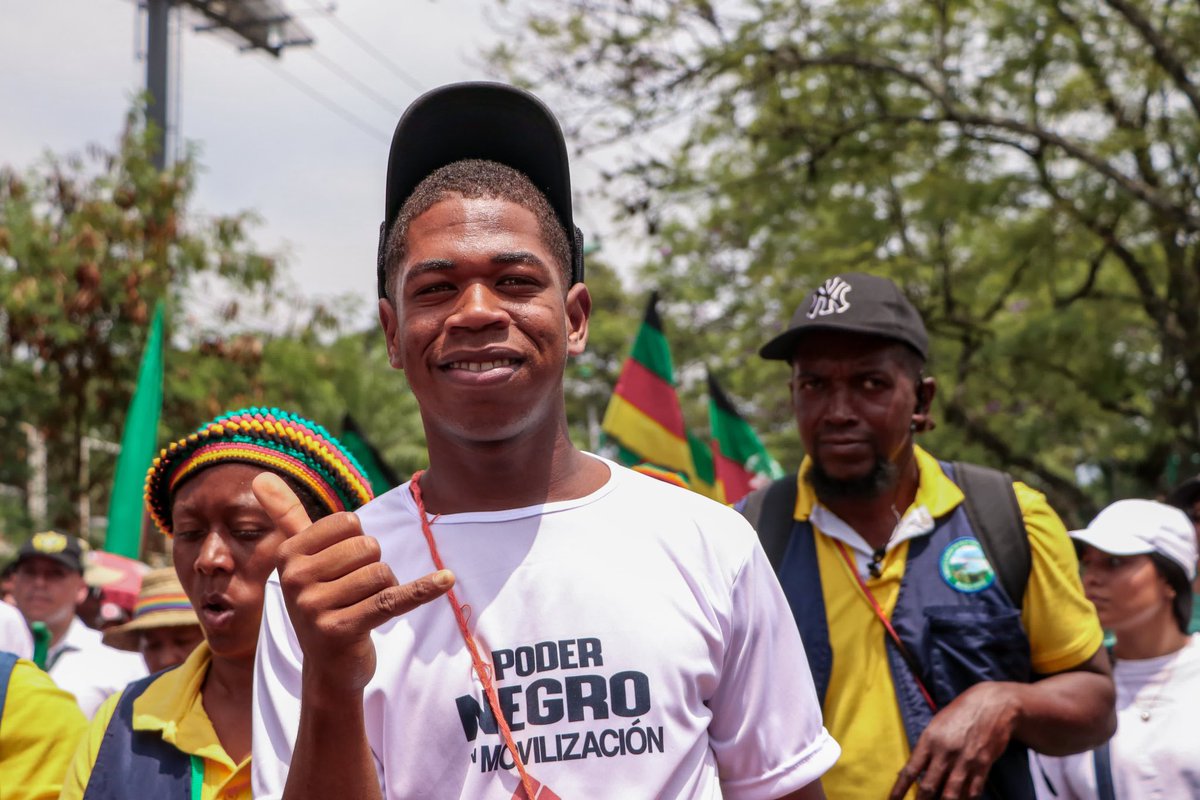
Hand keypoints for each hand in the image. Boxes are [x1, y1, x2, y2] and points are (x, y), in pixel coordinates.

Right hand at [253, 472, 453, 692]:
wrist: (329, 667)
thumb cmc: (320, 600)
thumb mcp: (299, 558)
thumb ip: (284, 515)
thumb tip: (261, 475)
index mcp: (287, 554)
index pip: (349, 523)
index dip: (357, 542)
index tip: (341, 567)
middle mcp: (294, 579)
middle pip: (368, 547)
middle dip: (373, 566)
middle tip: (354, 593)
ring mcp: (315, 607)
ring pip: (382, 573)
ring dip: (386, 588)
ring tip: (365, 607)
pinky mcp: (341, 630)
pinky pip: (393, 599)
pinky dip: (423, 589)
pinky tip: (447, 580)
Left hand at [888, 681, 1020, 799]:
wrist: (992, 704)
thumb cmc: (959, 713)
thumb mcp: (936, 725)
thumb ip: (926, 747)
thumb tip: (915, 769)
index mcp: (929, 740)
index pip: (910, 770)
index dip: (899, 789)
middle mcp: (945, 752)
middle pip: (928, 786)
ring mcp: (965, 760)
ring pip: (950, 793)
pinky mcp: (983, 764)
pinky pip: (973, 790)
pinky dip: (966, 799)